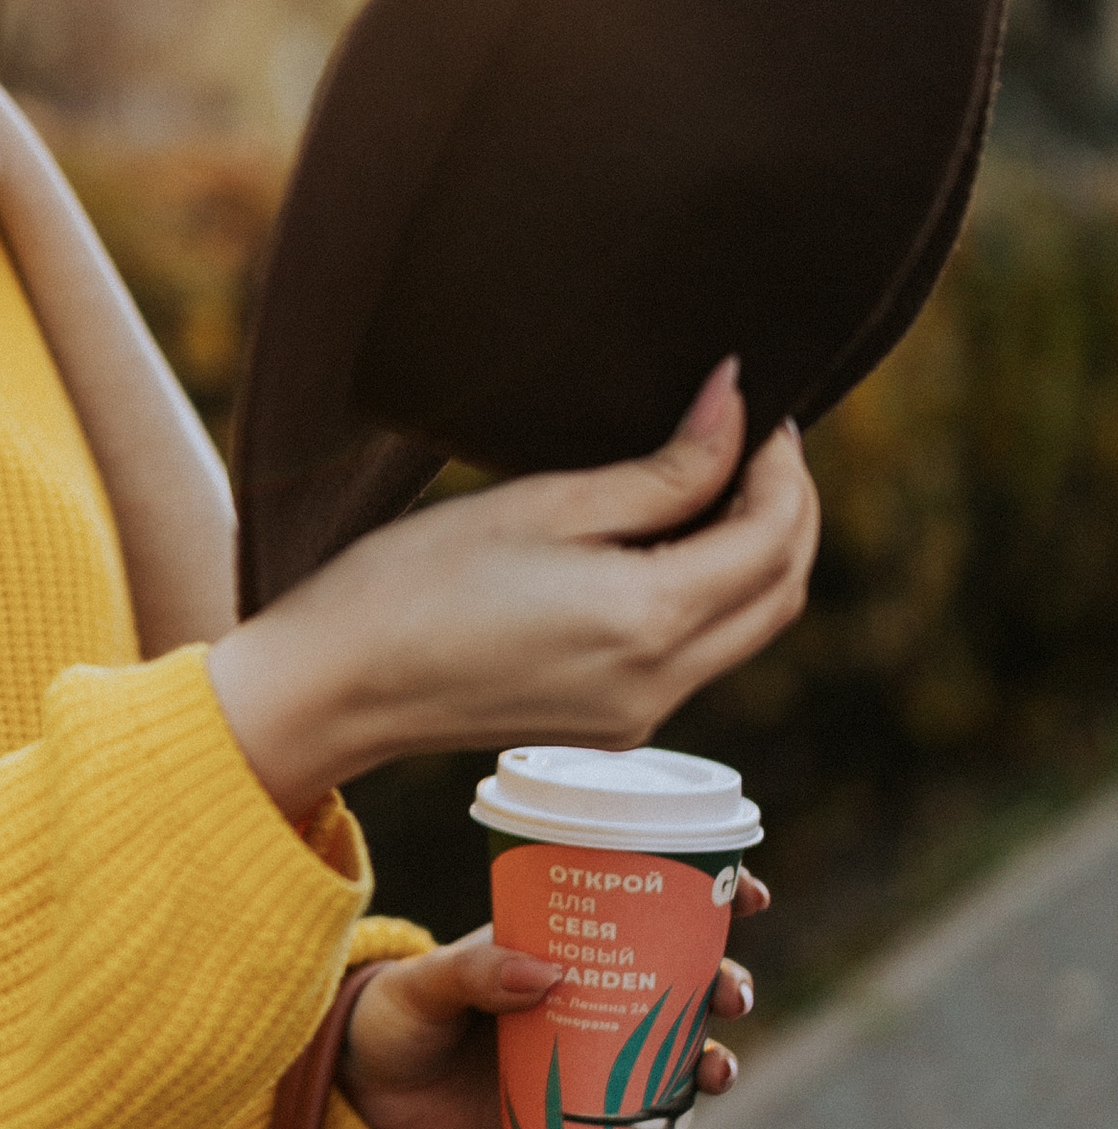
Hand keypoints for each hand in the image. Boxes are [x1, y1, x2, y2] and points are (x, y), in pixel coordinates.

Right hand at [210, 359, 819, 818]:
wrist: (339, 684)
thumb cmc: (416, 578)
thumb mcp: (544, 504)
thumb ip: (662, 468)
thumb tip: (736, 406)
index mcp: (648, 619)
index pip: (772, 535)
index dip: (783, 462)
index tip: (756, 403)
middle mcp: (662, 680)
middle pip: (783, 590)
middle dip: (790, 509)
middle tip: (754, 437)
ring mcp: (642, 715)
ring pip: (751, 626)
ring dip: (755, 553)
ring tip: (710, 479)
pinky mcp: (615, 726)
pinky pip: (701, 654)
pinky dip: (711, 594)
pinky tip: (661, 543)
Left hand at [336, 872, 769, 1128]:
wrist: (370, 1095)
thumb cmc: (394, 1016)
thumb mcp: (424, 986)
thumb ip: (472, 973)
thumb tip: (543, 974)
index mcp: (562, 938)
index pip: (645, 901)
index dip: (708, 894)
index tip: (749, 892)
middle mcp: (589, 989)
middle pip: (683, 979)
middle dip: (726, 983)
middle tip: (732, 996)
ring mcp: (589, 1049)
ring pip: (675, 1052)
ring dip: (710, 1062)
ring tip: (713, 1076)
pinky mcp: (576, 1107)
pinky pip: (634, 1123)